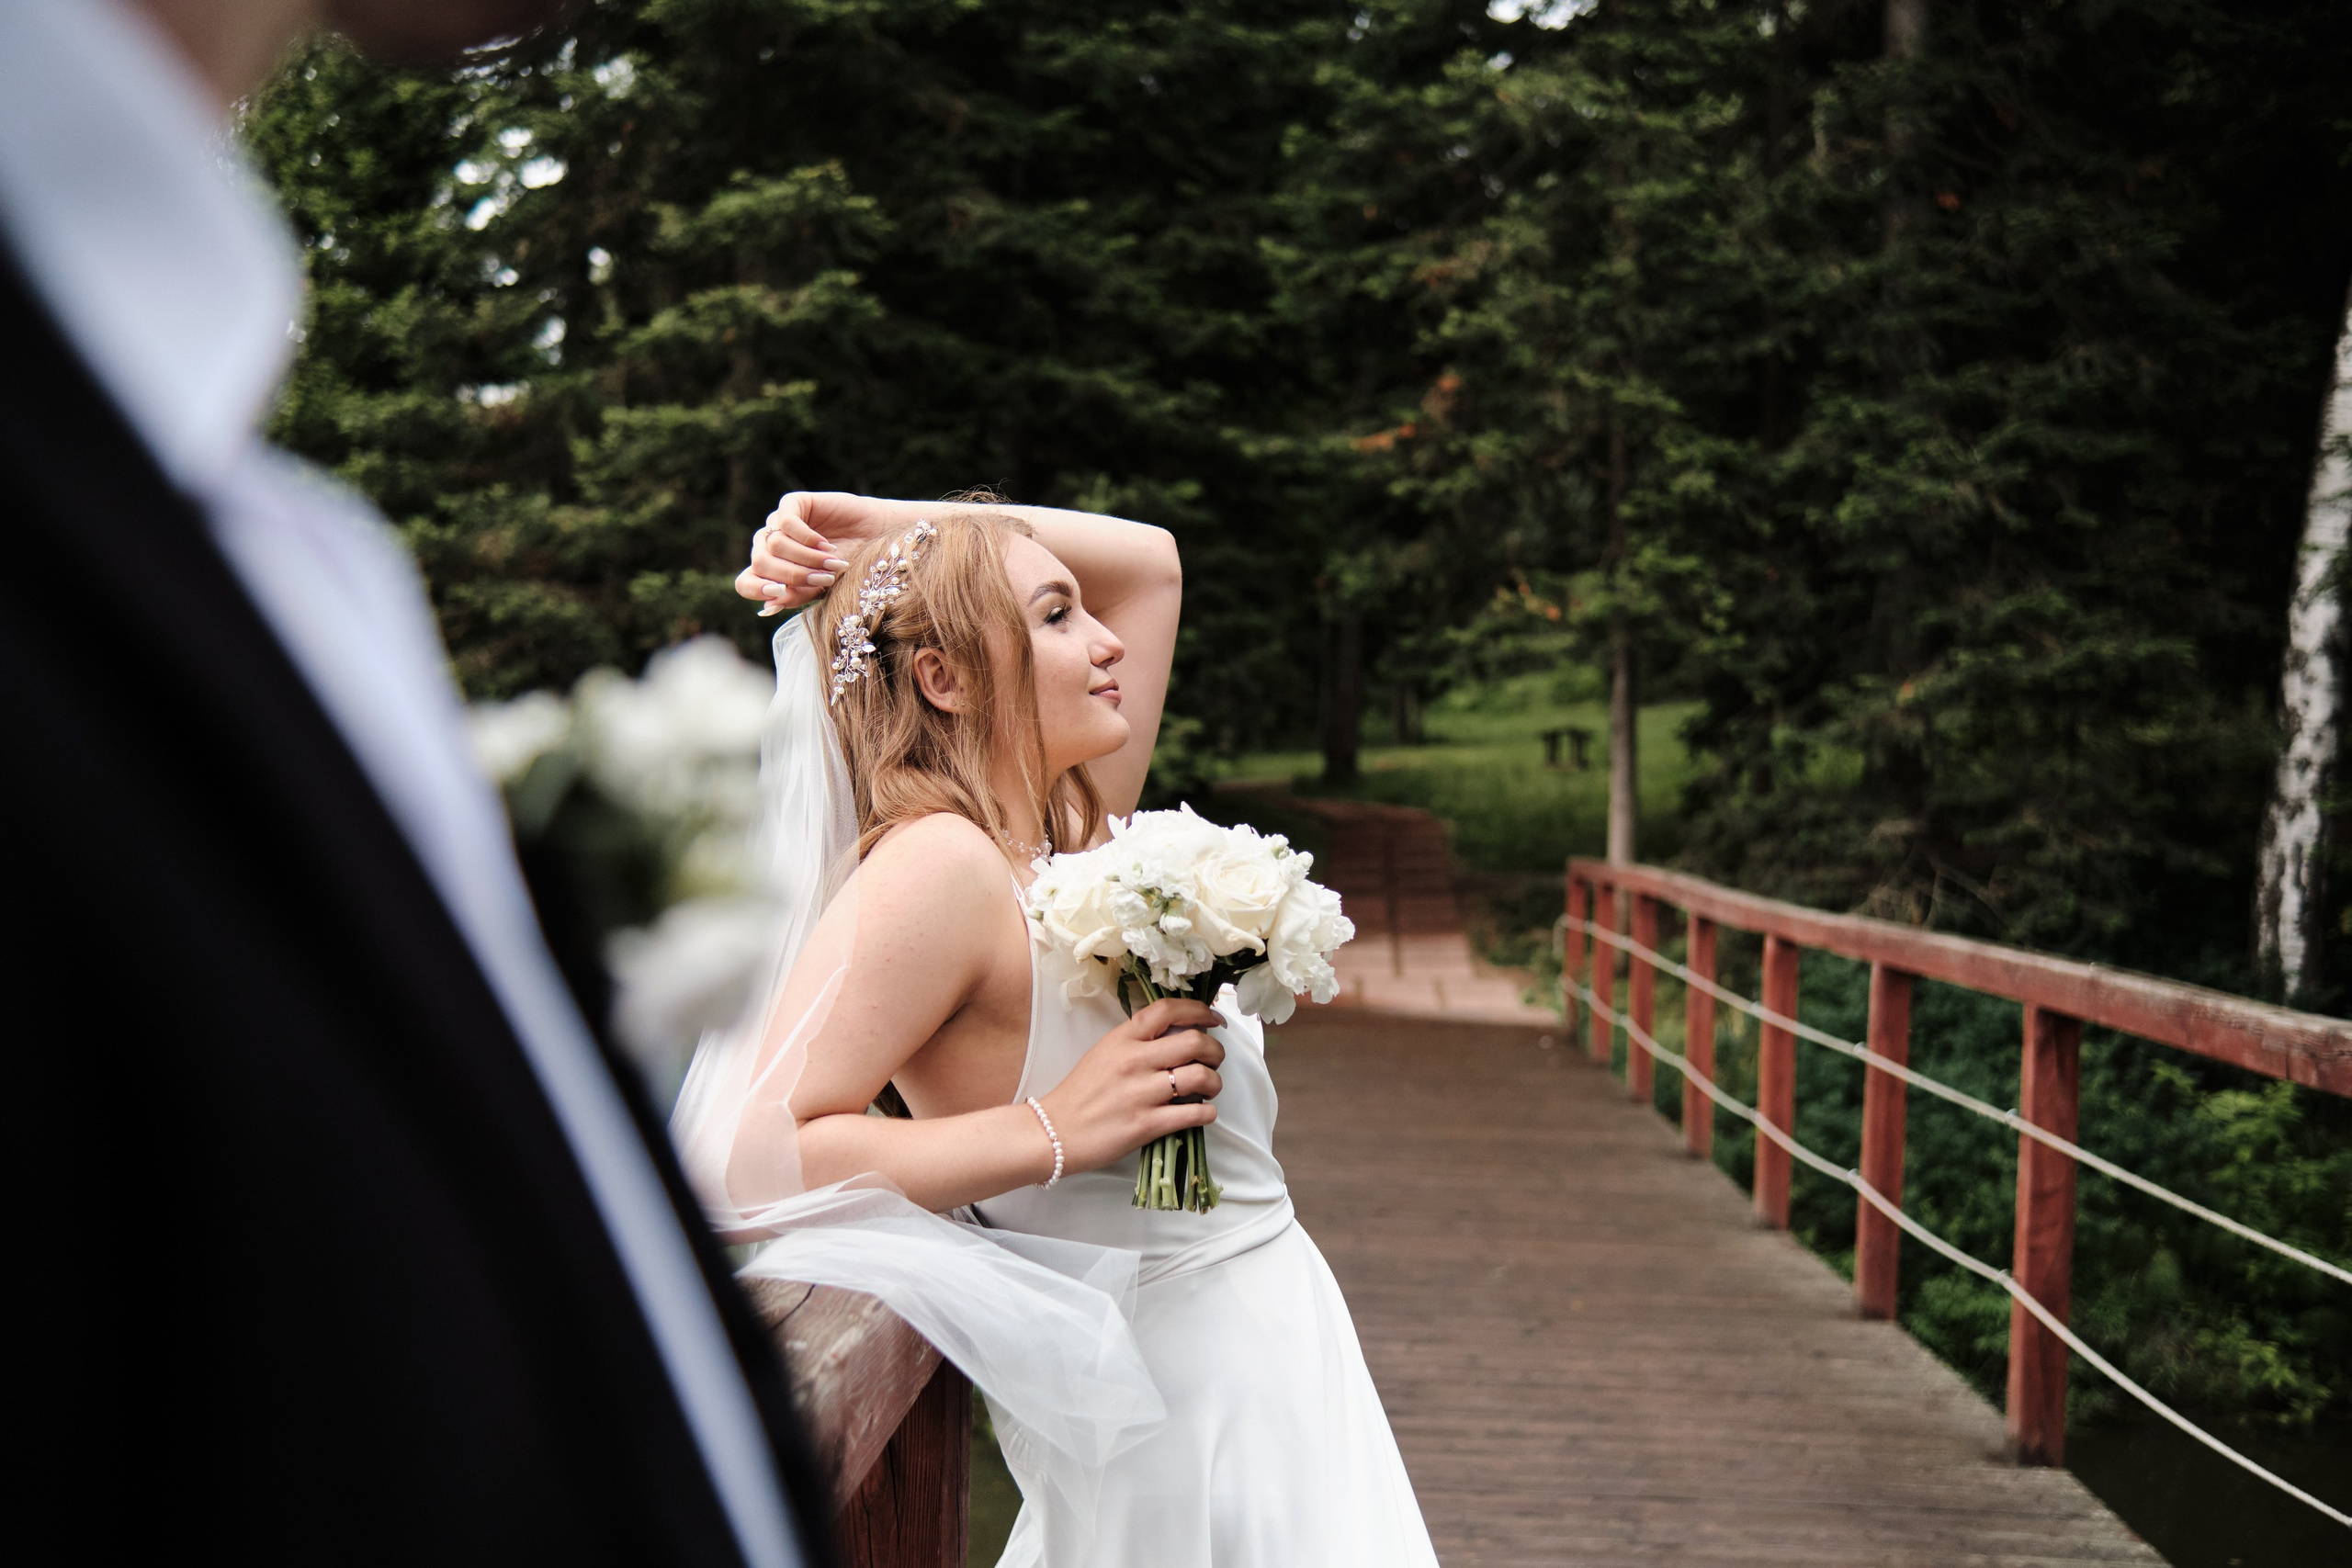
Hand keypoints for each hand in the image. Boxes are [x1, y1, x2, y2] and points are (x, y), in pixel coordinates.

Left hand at [735, 491, 917, 614]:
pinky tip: (827, 546)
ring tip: (833, 563)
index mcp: (770, 570)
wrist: (876, 538)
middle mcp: (769, 546)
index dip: (757, 589)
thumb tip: (767, 608)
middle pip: (759, 563)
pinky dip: (807, 539)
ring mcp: (778, 523)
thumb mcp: (821, 589)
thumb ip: (795, 596)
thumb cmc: (849, 566)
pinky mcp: (793, 504)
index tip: (780, 593)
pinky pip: (787, 522)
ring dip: (806, 559)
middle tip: (823, 580)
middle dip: (792, 575)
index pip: (745, 582)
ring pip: (774, 545)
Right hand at [1037, 998, 1225, 1175]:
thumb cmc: (1080, 1093)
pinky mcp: (1147, 1125)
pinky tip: (1203, 1113)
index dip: (1199, 1010)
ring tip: (1210, 1089)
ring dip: (1215, 1082)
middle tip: (1215, 1060)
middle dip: (1215, 1051)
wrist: (1055, 1131)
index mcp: (1123, 1039)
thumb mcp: (1104, 1052)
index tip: (1213, 1018)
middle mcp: (1134, 1061)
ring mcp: (1141, 1093)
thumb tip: (1175, 1036)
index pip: (1167, 1011)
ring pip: (1201, 1077)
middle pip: (1195, 1042)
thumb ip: (1136, 1041)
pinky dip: (1207, 1113)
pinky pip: (1194, 1114)